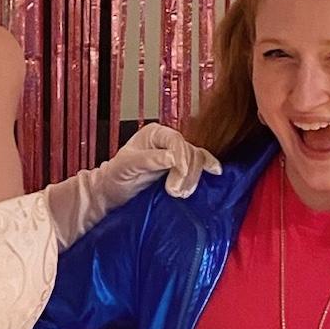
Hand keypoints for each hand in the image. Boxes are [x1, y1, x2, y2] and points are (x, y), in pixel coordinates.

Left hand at [102, 123, 221, 199]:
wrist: (114, 191)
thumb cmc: (116, 177)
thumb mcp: (127, 166)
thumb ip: (149, 159)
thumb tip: (172, 157)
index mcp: (154, 134)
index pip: (176, 141)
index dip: (182, 157)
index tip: (181, 173)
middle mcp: (167, 141)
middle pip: (190, 151)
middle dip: (187, 172)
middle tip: (175, 192)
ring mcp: (176, 154)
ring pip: (197, 159)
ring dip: (194, 178)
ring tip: (181, 194)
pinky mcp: (182, 168)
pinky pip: (200, 164)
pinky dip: (207, 168)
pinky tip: (215, 173)